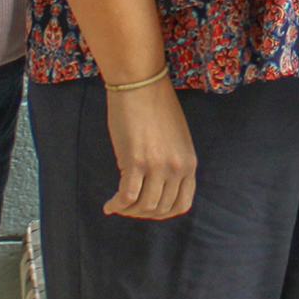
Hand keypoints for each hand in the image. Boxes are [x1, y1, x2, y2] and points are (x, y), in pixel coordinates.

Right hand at [104, 79, 197, 218]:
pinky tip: (109, 205)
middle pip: (161, 208)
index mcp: (189, 163)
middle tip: (128, 208)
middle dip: (143, 213)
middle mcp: (177, 168)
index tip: (149, 210)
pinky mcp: (136, 162)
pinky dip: (117, 205)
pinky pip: (127, 196)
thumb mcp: (176, 139)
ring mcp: (157, 166)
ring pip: (144, 206)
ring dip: (129, 211)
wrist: (141, 84)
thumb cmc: (156, 106)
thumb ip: (173, 163)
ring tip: (117, 205)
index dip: (163, 213)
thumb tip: (157, 186)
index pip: (182, 204)